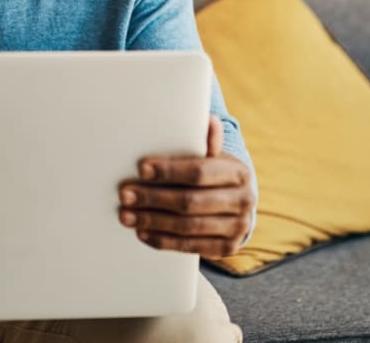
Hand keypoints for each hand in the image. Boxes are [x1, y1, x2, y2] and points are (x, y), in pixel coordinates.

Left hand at [118, 115, 254, 258]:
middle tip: (125, 195)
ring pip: (188, 227)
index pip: (199, 171)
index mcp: (238, 172)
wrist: (237, 204)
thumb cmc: (215, 172)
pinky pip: (190, 247)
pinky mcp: (227, 249)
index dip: (169, 171)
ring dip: (153, 221)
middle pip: (190, 201)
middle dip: (153, 198)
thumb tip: (209, 121)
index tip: (141, 169)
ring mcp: (237, 228)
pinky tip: (143, 233)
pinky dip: (164, 241)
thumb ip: (207, 139)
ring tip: (127, 216)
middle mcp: (243, 201)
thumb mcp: (215, 154)